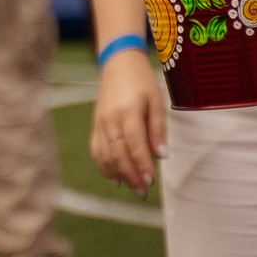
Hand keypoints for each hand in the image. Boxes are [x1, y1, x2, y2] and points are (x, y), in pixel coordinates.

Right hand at [88, 45, 166, 195]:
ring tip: (134, 188)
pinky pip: (96, 151)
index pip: (134, 144)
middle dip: (131, 175)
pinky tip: (116, 178)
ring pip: (105, 155)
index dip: (142, 164)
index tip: (151, 180)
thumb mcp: (157, 100)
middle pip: (118, 154)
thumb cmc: (142, 82)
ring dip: (119, 175)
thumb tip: (161, 156)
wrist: (118, 64)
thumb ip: (158, 128)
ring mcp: (100, 123)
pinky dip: (105, 167)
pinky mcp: (95, 126)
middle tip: (144, 191)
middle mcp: (110, 119)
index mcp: (128, 111)